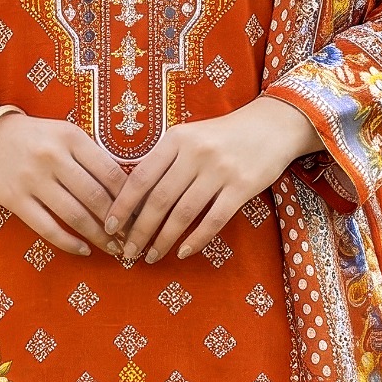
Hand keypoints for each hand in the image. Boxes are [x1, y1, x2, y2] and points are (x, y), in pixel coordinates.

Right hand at [0, 102, 128, 255]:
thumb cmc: (36, 139)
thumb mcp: (65, 135)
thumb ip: (92, 157)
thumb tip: (128, 191)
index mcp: (71, 137)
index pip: (110, 172)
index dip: (130, 198)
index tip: (141, 214)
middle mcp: (52, 157)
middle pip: (96, 197)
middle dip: (119, 223)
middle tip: (132, 238)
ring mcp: (33, 180)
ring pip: (75, 216)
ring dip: (99, 237)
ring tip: (114, 248)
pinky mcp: (16, 200)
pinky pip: (48, 228)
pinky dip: (69, 243)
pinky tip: (84, 250)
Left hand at [104, 98, 317, 263]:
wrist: (272, 125)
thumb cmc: (223, 135)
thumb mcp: (189, 136)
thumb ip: (164, 160)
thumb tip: (132, 198)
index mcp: (176, 139)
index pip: (140, 177)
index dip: (122, 205)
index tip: (109, 226)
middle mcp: (196, 153)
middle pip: (159, 200)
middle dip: (140, 231)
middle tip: (128, 251)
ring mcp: (220, 170)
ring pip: (184, 213)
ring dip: (164, 240)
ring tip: (152, 256)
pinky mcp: (242, 186)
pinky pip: (214, 219)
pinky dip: (196, 239)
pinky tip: (183, 252)